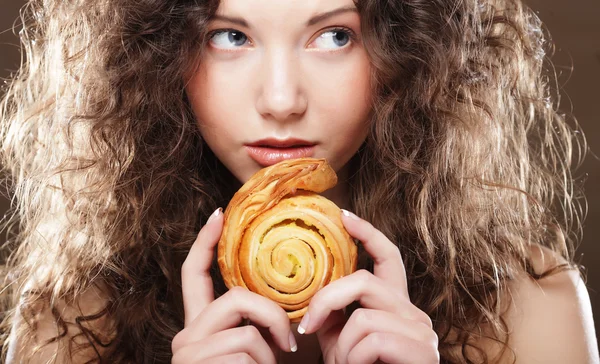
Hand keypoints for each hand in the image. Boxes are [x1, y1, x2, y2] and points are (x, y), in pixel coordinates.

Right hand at [171, 208, 297, 363]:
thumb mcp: (253, 349)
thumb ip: (254, 323)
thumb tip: (285, 299)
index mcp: (198, 326)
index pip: (194, 275)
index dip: (205, 243)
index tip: (218, 215)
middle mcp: (185, 336)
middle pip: (236, 298)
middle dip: (272, 317)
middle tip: (288, 343)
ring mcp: (188, 353)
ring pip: (248, 334)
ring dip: (269, 357)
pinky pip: (248, 356)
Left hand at [298, 209, 439, 363]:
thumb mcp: (340, 344)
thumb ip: (334, 316)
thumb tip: (314, 296)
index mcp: (395, 307)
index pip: (388, 258)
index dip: (368, 234)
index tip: (345, 216)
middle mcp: (414, 314)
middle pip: (364, 281)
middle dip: (328, 301)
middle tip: (307, 327)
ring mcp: (422, 333)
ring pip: (363, 316)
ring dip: (342, 346)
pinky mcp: (422, 352)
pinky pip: (372, 339)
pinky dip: (353, 358)